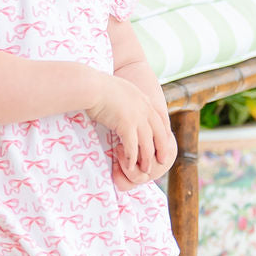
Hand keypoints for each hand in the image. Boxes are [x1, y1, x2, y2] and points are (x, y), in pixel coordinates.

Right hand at [87, 73, 176, 187]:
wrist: (90, 86)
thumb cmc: (97, 87)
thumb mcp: (118, 89)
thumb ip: (125, 98)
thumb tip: (121, 102)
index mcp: (143, 99)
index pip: (159, 119)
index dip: (163, 132)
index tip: (164, 142)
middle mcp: (144, 108)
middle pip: (159, 133)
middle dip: (161, 148)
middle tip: (162, 161)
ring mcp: (137, 117)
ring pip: (147, 143)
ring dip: (146, 159)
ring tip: (145, 169)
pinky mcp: (126, 125)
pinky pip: (132, 147)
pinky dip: (131, 158)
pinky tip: (129, 166)